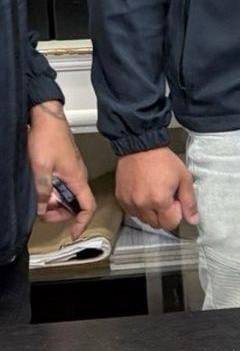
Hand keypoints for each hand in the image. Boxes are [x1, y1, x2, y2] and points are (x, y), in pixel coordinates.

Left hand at [28, 102, 93, 238]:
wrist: (48, 118)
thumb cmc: (48, 138)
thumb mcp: (41, 168)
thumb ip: (43, 191)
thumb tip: (43, 209)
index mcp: (77, 178)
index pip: (87, 206)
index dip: (83, 222)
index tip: (74, 233)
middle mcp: (78, 176)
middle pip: (77, 203)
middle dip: (62, 213)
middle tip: (44, 216)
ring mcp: (72, 170)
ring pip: (69, 194)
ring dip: (56, 202)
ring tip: (40, 202)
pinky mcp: (65, 165)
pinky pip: (63, 185)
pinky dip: (54, 192)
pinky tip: (41, 190)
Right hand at [114, 147, 197, 231]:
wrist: (140, 148)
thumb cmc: (164, 161)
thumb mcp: (184, 178)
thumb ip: (189, 202)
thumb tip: (194, 220)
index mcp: (159, 201)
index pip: (170, 224)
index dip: (177, 214)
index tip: (176, 201)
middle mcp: (142, 205)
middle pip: (157, 224)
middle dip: (165, 215)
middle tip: (167, 197)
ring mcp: (129, 203)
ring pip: (144, 220)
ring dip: (152, 213)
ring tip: (155, 194)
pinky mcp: (120, 199)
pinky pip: (132, 213)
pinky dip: (140, 208)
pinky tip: (145, 194)